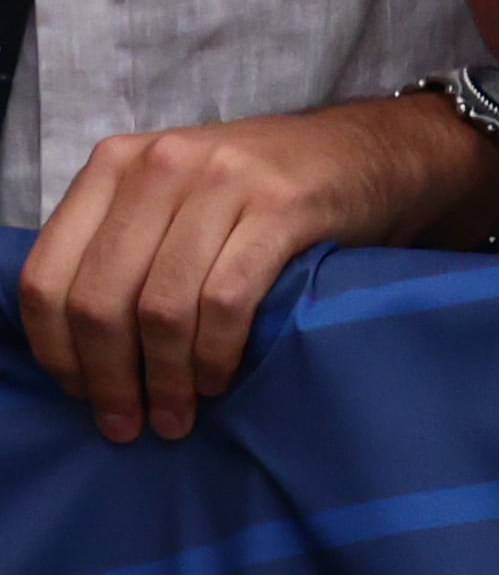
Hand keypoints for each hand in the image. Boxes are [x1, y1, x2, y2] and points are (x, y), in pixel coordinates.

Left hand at [20, 97, 489, 440]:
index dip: (56, 352)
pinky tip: (216, 380)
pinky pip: (225, 302)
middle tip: (128, 423)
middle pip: (100, 300)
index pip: (47, 276)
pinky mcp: (281, 205)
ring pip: (160, 309)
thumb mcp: (175, 197)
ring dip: (164, 381)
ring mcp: (223, 179)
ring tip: (174, 416)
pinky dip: (213, 356)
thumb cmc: (264, 189)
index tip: (79, 395)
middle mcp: (162, 163)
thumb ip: (121, 245)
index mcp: (117, 162)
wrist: (375, 151)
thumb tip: (73, 352)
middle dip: (109, 379)